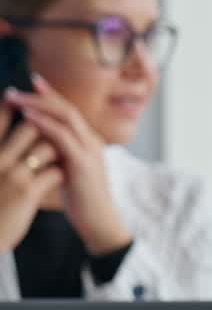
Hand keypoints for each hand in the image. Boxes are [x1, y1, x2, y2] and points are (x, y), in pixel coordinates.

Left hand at [3, 76, 130, 255]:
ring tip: (15, 98)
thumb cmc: (82, 202)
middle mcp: (92, 142)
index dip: (49, 96)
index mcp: (90, 143)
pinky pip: (62, 136)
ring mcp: (90, 151)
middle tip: (13, 89)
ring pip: (65, 116)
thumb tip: (40, 144)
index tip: (29, 85)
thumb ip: (60, 154)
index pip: (69, 112)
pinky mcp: (83, 163)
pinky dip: (44, 123)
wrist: (100, 224)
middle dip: (39, 95)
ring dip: (37, 104)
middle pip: (66, 108)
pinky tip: (27, 117)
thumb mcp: (70, 172)